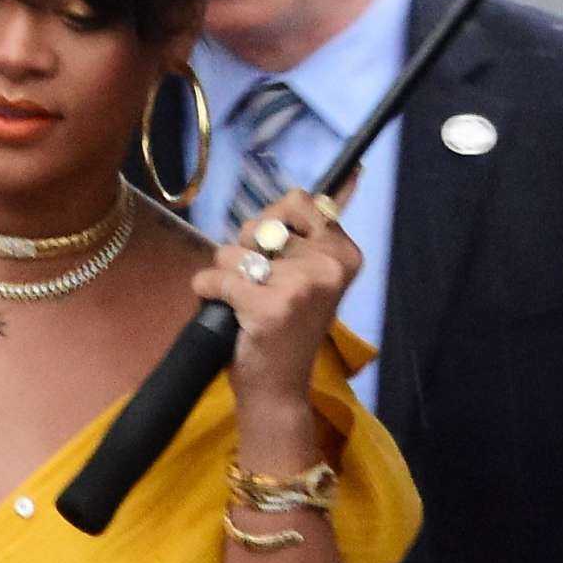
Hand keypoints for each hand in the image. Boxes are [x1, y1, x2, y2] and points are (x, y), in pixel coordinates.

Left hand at [190, 185, 361, 451]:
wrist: (279, 391)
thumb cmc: (289, 330)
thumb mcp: (312, 276)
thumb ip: (315, 231)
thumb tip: (353, 171)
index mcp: (345, 253)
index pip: (300, 200)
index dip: (273, 222)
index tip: (273, 251)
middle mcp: (329, 266)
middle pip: (262, 224)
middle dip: (246, 248)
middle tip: (257, 283)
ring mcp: (301, 287)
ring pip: (236, 251)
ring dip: (227, 273)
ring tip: (243, 301)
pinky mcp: (270, 307)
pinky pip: (219, 277)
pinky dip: (208, 288)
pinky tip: (222, 308)